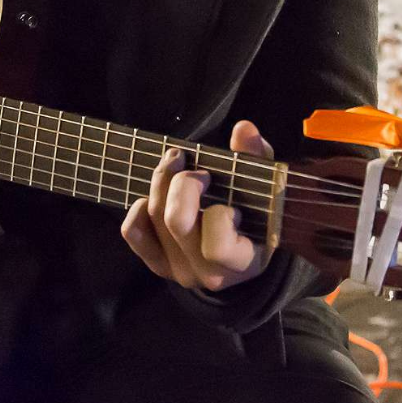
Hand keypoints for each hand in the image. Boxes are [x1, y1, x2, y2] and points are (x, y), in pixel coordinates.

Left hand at [121, 120, 273, 291]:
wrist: (244, 250)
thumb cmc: (259, 213)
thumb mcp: (267, 186)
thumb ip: (257, 158)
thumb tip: (244, 129)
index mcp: (243, 260)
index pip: (218, 246)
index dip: (217, 214)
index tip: (225, 193)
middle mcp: (209, 273)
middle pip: (177, 222)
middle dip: (181, 183)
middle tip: (190, 163)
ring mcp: (181, 271)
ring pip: (155, 219)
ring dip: (161, 182)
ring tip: (175, 162)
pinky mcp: (160, 264)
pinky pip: (135, 233)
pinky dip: (138, 209)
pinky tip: (153, 194)